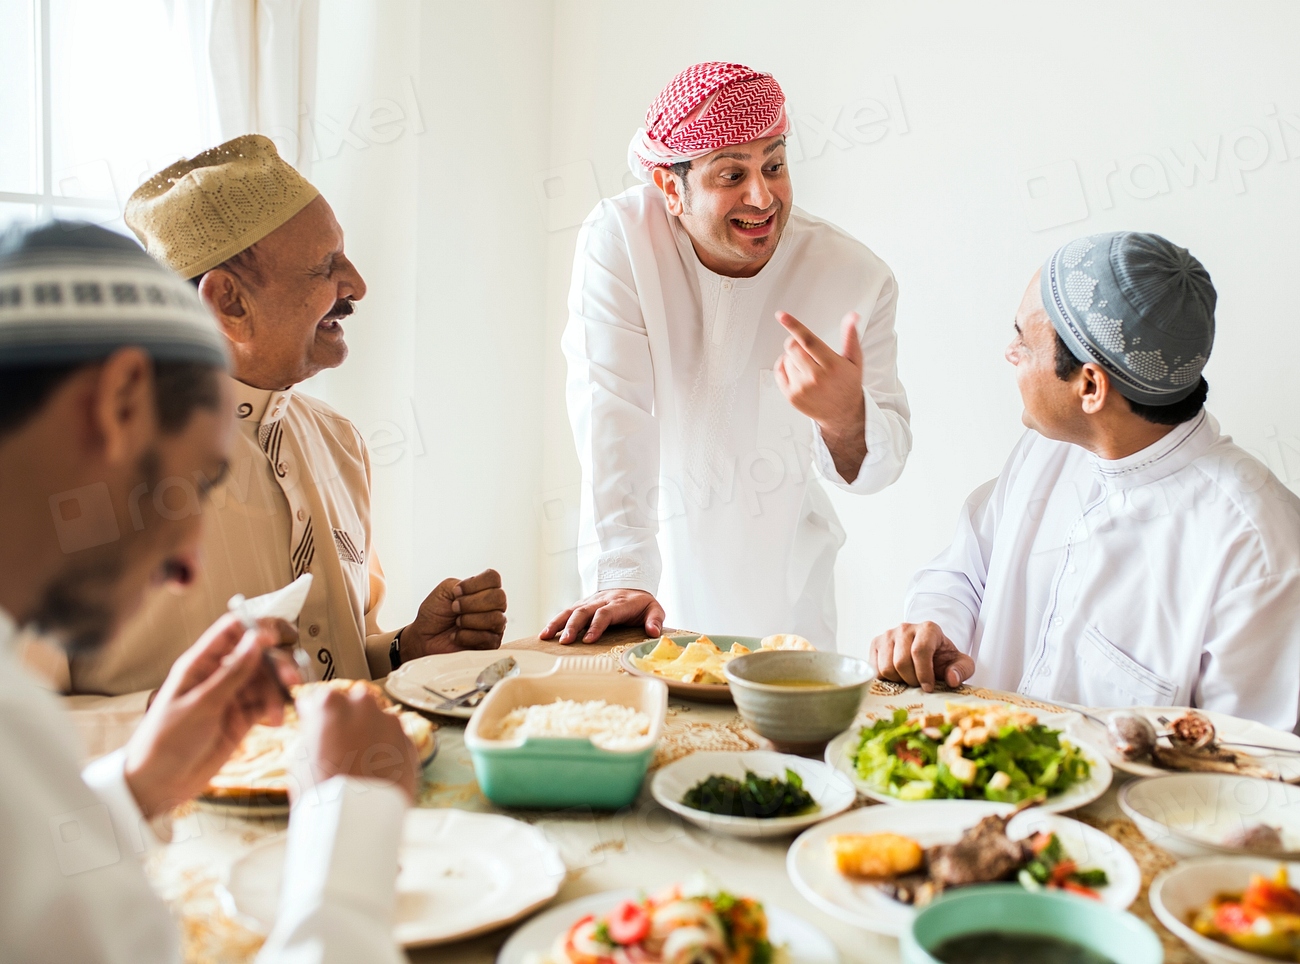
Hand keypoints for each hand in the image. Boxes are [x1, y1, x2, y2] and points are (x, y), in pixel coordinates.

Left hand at [125, 614, 299, 816]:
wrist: (158, 784)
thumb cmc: (165, 741)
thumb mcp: (200, 704)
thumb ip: (233, 672)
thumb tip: (257, 638)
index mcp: (201, 663)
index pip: (233, 630)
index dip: (258, 628)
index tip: (276, 639)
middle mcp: (219, 675)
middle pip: (258, 654)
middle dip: (277, 663)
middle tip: (290, 679)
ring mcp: (232, 696)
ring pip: (267, 679)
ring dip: (279, 690)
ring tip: (279, 710)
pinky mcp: (242, 718)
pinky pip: (267, 703)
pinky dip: (276, 708)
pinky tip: (275, 721)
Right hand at [296, 682, 418, 801]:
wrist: (357, 818)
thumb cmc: (322, 791)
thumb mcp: (300, 756)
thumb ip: (313, 731)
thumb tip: (317, 726)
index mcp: (330, 703)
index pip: (320, 700)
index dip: (316, 715)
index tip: (315, 724)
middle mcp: (363, 705)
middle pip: (355, 702)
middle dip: (349, 717)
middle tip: (341, 744)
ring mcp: (389, 722)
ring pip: (379, 719)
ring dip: (371, 732)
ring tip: (361, 761)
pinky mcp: (408, 741)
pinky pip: (395, 738)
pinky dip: (388, 748)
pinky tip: (377, 769)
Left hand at [403, 568, 506, 658]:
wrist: (424, 638)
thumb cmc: (434, 614)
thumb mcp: (444, 590)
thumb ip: (462, 584)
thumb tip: (477, 594)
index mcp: (483, 590)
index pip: (493, 578)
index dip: (475, 583)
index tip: (456, 592)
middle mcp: (492, 606)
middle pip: (499, 597)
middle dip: (472, 603)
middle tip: (455, 608)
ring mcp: (494, 625)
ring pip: (496, 618)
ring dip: (470, 620)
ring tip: (457, 622)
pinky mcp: (490, 644)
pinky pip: (487, 638)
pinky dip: (466, 636)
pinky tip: (457, 636)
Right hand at [539, 589, 664, 643]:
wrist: (630, 582)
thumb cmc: (641, 602)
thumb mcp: (654, 608)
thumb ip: (655, 619)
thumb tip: (653, 632)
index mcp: (619, 603)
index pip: (605, 613)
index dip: (596, 626)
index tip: (588, 640)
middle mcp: (601, 601)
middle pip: (583, 612)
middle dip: (573, 626)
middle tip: (564, 642)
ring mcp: (590, 602)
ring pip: (571, 610)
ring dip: (558, 623)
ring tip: (546, 637)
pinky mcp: (582, 604)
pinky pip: (566, 612)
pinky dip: (555, 622)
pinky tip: (545, 633)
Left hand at [775, 311, 866, 480]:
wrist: (843, 414)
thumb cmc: (848, 384)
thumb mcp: (854, 360)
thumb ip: (851, 337)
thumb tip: (853, 316)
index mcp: (832, 365)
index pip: (809, 340)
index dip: (794, 325)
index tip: (781, 315)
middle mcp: (815, 378)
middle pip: (792, 347)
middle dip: (796, 342)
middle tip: (807, 350)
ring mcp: (801, 388)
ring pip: (786, 358)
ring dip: (794, 357)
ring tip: (809, 367)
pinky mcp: (791, 396)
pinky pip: (779, 371)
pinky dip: (785, 366)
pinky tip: (798, 371)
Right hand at [870, 621, 974, 692]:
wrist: (927, 650)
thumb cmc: (942, 658)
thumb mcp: (960, 663)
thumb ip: (962, 670)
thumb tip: (951, 679)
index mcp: (928, 629)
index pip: (920, 651)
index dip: (923, 674)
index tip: (928, 687)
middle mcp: (905, 628)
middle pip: (901, 662)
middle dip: (911, 680)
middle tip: (918, 684)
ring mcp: (888, 634)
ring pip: (886, 667)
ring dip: (898, 680)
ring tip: (908, 679)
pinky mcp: (876, 643)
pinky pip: (875, 669)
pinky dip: (885, 678)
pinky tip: (897, 676)